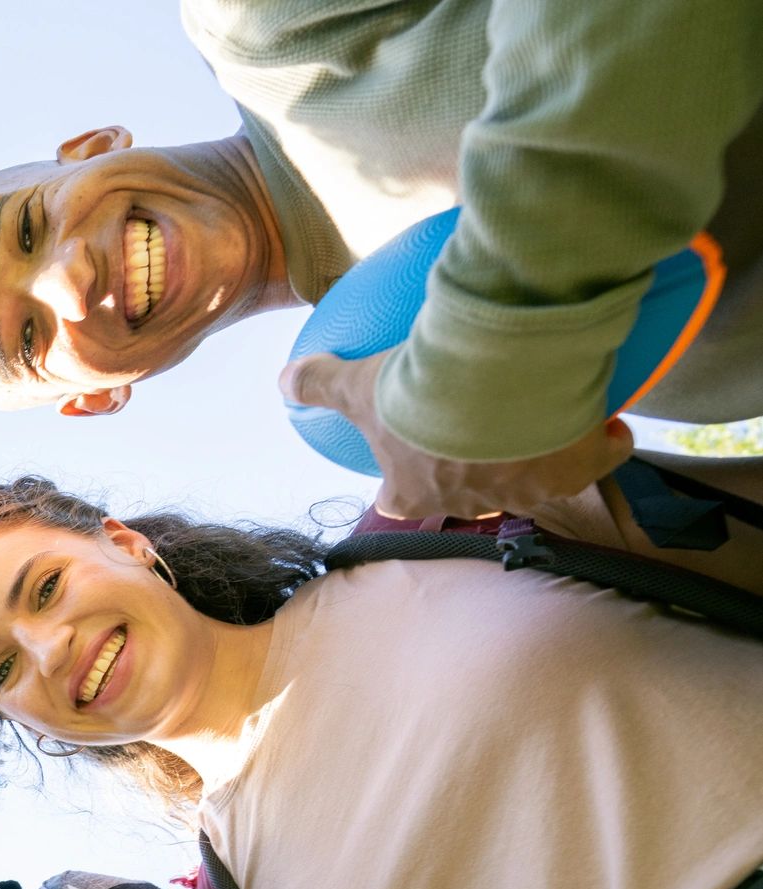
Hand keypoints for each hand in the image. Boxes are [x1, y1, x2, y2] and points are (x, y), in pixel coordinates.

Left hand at [281, 348, 633, 519]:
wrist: (490, 380)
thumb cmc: (413, 390)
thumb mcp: (355, 384)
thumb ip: (318, 384)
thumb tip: (283, 380)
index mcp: (414, 488)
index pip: (400, 503)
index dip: (400, 491)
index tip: (403, 477)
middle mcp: (470, 500)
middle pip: (471, 500)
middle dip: (475, 482)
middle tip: (484, 448)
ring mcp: (528, 488)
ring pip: (538, 484)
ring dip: (542, 463)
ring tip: (551, 430)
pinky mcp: (578, 466)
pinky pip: (600, 459)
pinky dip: (606, 444)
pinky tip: (610, 423)